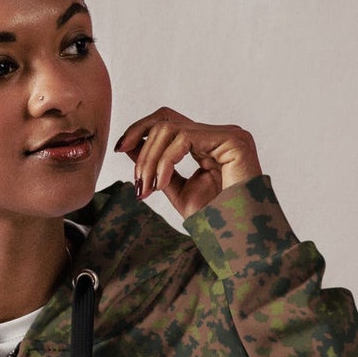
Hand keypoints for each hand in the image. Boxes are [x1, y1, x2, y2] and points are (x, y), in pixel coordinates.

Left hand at [114, 108, 262, 217]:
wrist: (237, 236)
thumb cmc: (214, 219)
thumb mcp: (175, 190)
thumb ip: (156, 167)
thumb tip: (130, 145)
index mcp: (207, 143)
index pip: (168, 121)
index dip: (140, 129)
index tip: (120, 149)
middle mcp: (218, 134)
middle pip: (165, 120)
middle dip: (142, 150)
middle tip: (138, 183)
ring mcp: (227, 134)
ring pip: (171, 128)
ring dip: (151, 159)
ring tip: (149, 187)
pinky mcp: (232, 139)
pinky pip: (184, 139)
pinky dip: (165, 162)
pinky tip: (162, 184)